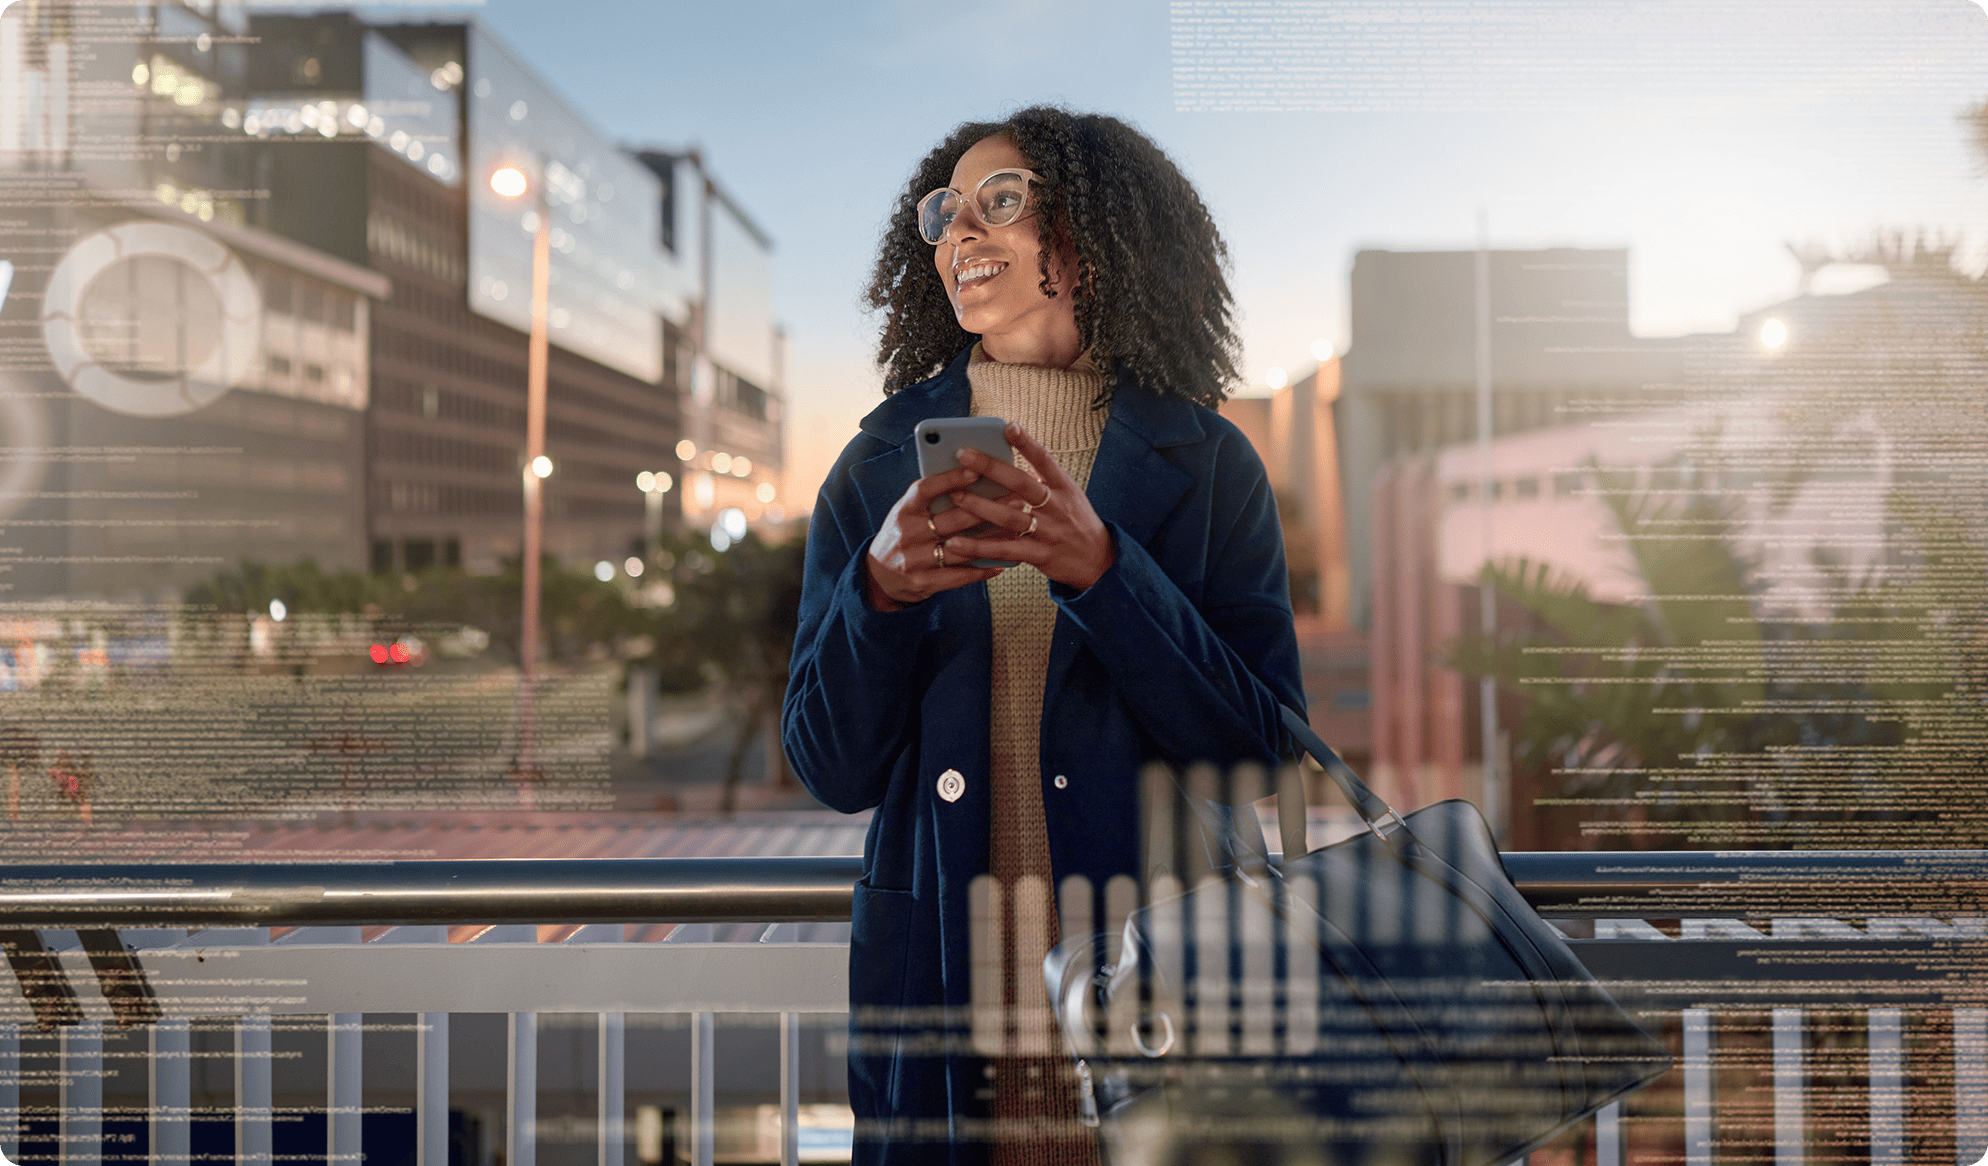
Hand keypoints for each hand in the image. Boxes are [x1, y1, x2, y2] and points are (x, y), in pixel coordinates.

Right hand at [865, 463, 1009, 610]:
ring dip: (992, 540)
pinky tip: (1001, 563)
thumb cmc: (903, 535)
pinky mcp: (923, 582)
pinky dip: (981, 570)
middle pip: (952, 520)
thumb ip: (931, 500)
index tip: (976, 470)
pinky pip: (959, 576)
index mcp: (903, 511)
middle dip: (987, 509)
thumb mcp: (908, 513)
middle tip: (1017, 498)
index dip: (950, 479)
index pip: (925, 490)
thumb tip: (971, 477)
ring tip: (1017, 530)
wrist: (878, 576)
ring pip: (961, 549)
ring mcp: (915, 560)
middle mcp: (908, 534)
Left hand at [946, 423, 1115, 590]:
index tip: (1008, 426)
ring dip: (979, 506)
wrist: (1098, 559)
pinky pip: (1004, 550)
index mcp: (1063, 487)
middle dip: (990, 467)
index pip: (1044, 459)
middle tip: (963, 454)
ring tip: (955, 495)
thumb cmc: (1075, 521)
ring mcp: (1047, 532)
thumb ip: (1041, 480)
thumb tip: (1004, 462)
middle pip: (1021, 483)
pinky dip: (978, 547)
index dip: (1026, 443)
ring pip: (1009, 517)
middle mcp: (1056, 506)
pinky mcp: (1039, 555)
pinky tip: (956, 542)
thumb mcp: (1067, 495)